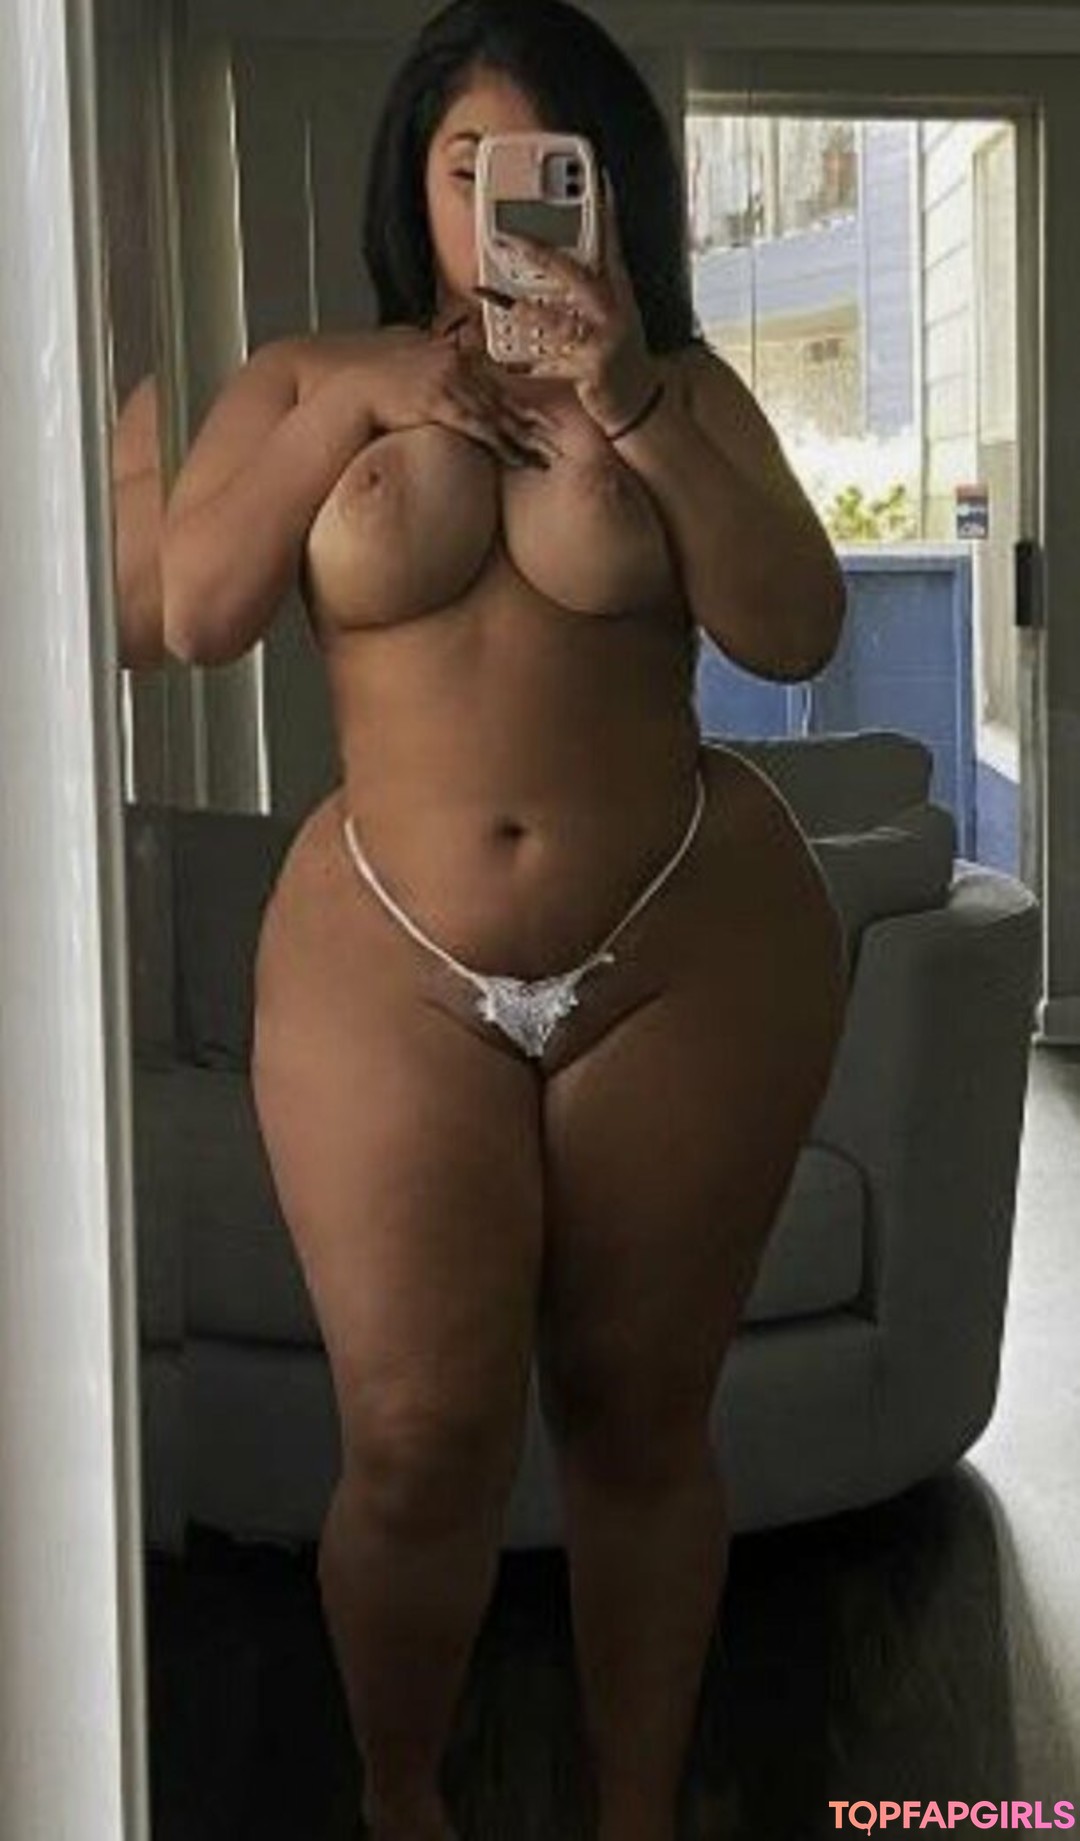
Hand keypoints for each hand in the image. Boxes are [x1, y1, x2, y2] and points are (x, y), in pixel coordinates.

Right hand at [324, 325, 555, 468]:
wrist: (352, 388)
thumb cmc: (376, 386)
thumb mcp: (410, 371)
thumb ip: (434, 377)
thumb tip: (444, 396)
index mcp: (454, 356)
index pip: (498, 383)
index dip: (525, 403)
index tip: (547, 420)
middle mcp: (458, 365)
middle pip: (506, 398)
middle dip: (536, 421)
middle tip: (562, 441)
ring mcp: (450, 382)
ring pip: (499, 415)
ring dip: (526, 439)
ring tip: (548, 457)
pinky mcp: (440, 402)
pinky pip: (479, 427)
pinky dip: (502, 444)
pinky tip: (519, 458)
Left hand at [483, 170, 661, 433]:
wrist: (640, 400)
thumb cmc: (614, 352)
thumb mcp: (606, 314)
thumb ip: (583, 288)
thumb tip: (546, 269)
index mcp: (616, 290)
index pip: (610, 242)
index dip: (606, 209)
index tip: (600, 176)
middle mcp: (613, 310)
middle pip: (575, 274)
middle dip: (540, 255)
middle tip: (509, 239)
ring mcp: (604, 340)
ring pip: (557, 320)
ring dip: (521, 311)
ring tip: (491, 298)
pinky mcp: (593, 370)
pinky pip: (551, 364)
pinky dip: (528, 364)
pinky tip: (507, 361)